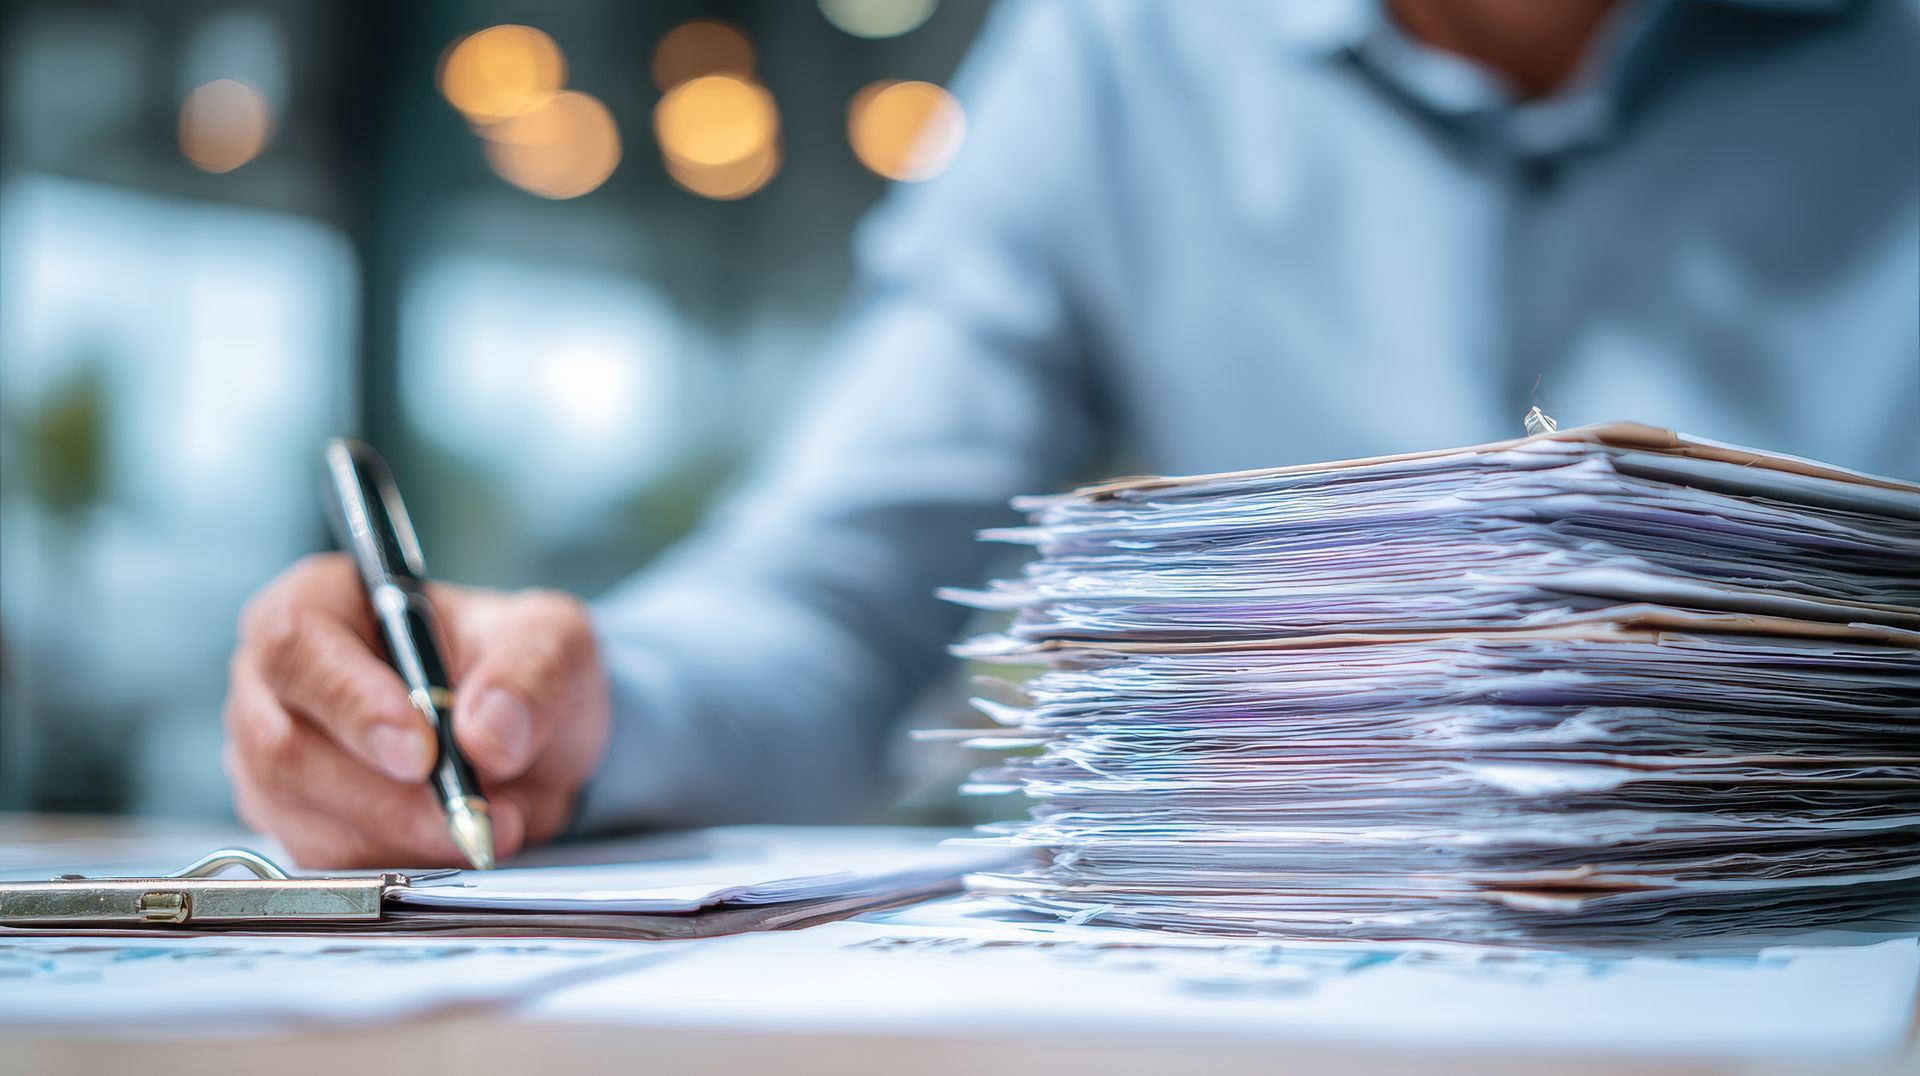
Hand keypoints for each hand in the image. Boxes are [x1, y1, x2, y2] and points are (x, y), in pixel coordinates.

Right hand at [223, 553, 610, 867]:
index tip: (421, 754)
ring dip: (403, 836)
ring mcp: (270, 758)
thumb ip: (532, 673)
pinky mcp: (291, 823)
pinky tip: (453, 841)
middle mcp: (274, 682)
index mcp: (318, 603)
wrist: (523, 735)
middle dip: (388, 796)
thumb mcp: (553, 642)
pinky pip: (325, 862)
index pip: (295, 646)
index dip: (352, 704)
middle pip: (286, 748)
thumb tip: (488, 734)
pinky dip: (398, 862)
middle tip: (472, 815)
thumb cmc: (516, 666)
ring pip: (305, 817)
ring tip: (486, 823)